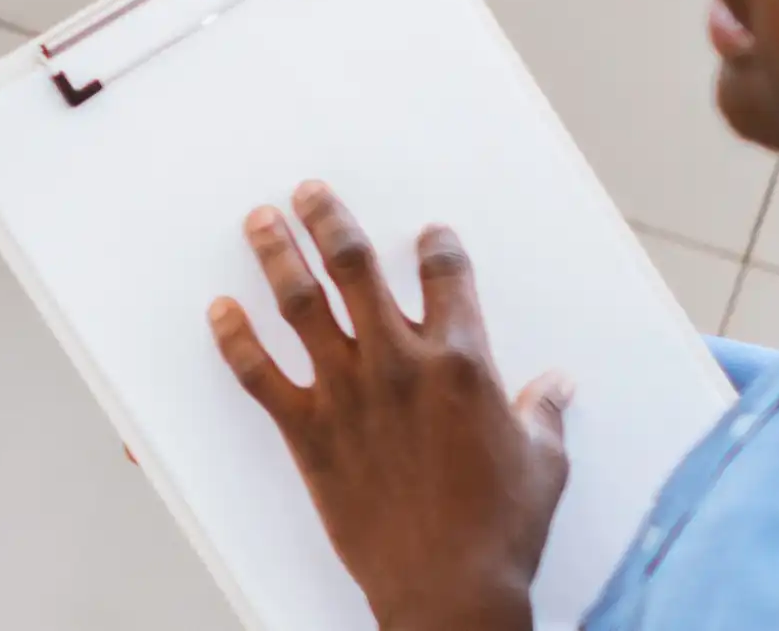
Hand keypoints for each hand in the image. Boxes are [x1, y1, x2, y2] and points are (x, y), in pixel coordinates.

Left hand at [207, 185, 570, 630]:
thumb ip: (544, 414)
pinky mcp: (308, 429)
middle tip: (309, 192)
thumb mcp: (543, 464)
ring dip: (276, 255)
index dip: (437, 247)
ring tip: (260, 222)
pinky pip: (258, 373)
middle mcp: (398, 364)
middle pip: (355, 267)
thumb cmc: (502, 529)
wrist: (450, 587)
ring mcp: (347, 392)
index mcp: (461, 363)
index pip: (447, 278)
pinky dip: (233, 338)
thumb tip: (558, 386)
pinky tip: (219, 310)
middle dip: (329, 220)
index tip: (428, 232)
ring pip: (300, 303)